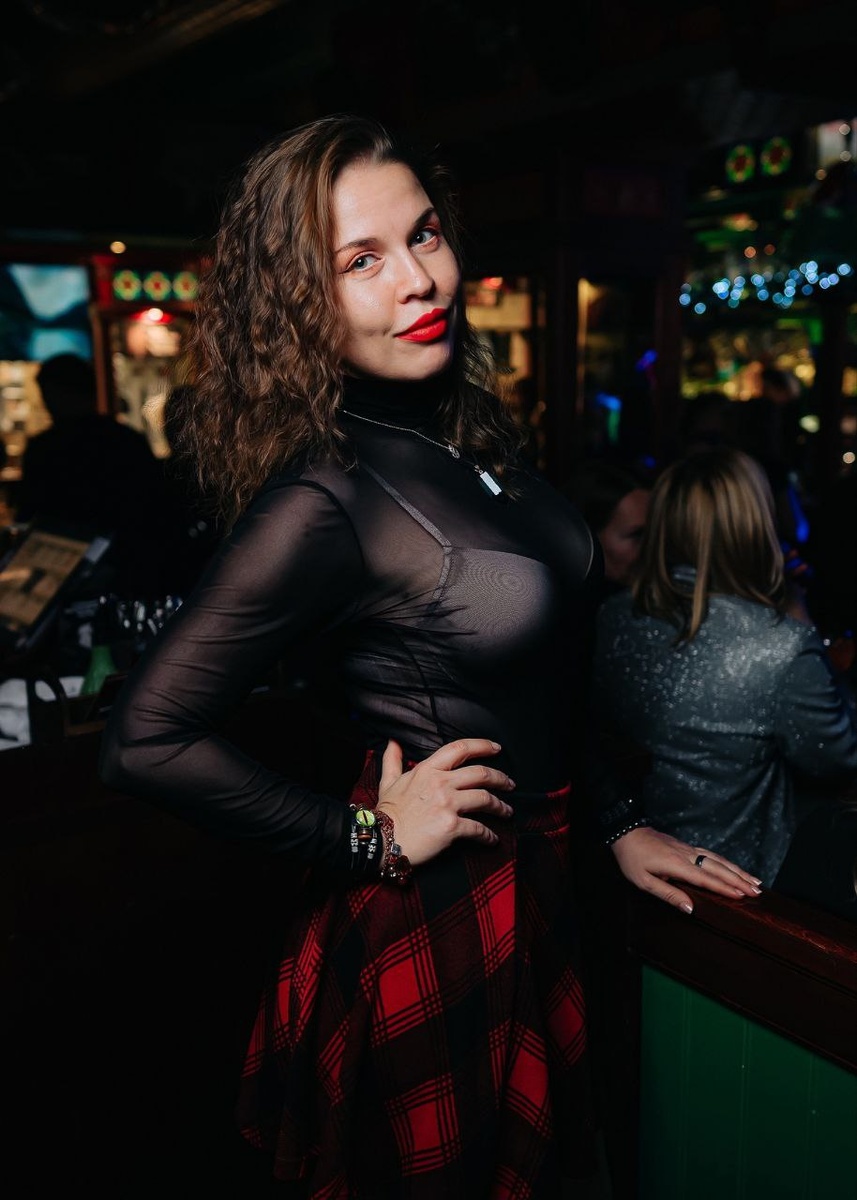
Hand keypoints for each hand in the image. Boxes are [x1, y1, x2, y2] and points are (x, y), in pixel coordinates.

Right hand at [377, 738, 514, 866]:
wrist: (381, 840)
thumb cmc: (387, 812)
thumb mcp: (388, 781)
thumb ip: (393, 760)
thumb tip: (393, 742)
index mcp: (428, 770)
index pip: (460, 748)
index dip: (482, 746)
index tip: (496, 748)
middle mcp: (441, 783)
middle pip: (481, 774)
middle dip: (500, 778)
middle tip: (510, 784)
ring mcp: (447, 804)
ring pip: (485, 799)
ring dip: (500, 806)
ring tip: (506, 811)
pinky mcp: (452, 827)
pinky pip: (479, 829)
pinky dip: (489, 835)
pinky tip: (492, 839)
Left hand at [610, 826, 762, 913]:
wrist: (626, 833)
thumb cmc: (632, 859)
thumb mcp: (644, 882)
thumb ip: (669, 895)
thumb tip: (690, 909)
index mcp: (677, 865)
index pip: (706, 878)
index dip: (725, 887)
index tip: (742, 896)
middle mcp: (687, 855)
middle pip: (718, 867)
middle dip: (739, 880)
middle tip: (758, 892)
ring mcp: (688, 849)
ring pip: (718, 859)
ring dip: (737, 870)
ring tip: (755, 882)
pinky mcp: (687, 846)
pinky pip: (712, 855)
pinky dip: (727, 862)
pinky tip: (734, 868)